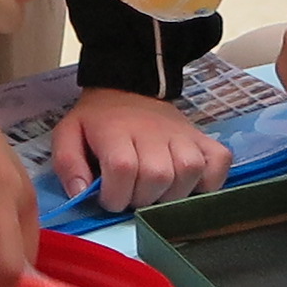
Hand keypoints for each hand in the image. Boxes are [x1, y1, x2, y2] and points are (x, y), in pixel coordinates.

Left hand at [50, 85, 230, 212]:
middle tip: (132, 195)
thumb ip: (67, 164)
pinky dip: (209, 181)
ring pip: (188, 173)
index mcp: (117, 131)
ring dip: (171, 194)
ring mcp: (183, 135)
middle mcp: (154, 132)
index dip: (115, 195)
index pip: (124, 169)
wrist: (129, 88)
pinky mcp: (203, 139)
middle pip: (157, 176)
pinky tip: (189, 186)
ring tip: (156, 192)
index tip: (109, 198)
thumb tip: (81, 193)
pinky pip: (218, 164)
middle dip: (141, 199)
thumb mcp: (68, 134)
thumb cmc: (98, 120)